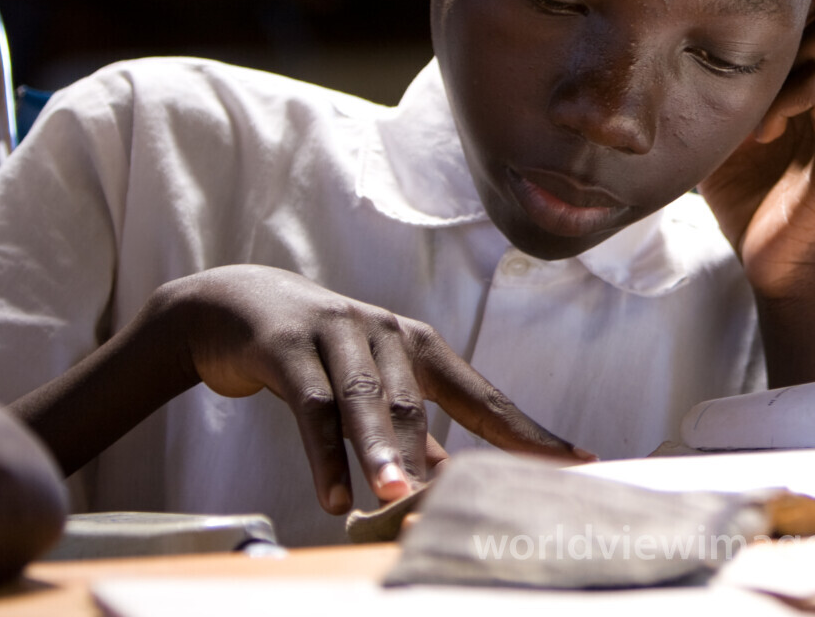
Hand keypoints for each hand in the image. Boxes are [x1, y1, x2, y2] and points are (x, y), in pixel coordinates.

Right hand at [164, 266, 587, 512]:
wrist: (236, 307)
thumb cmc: (320, 357)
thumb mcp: (369, 390)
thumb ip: (409, 435)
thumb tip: (447, 484)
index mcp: (420, 346)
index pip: (482, 397)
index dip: (527, 432)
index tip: (578, 460)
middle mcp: (387, 332)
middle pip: (420, 404)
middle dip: (441, 459)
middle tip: (469, 506)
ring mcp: (338, 333)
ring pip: (366, 401)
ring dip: (382, 454)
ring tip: (399, 500)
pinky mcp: (289, 345)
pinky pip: (311, 406)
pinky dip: (323, 455)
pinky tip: (334, 499)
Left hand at [699, 0, 814, 383]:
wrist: (777, 268)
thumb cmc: (749, 192)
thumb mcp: (729, 113)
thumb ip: (723, 66)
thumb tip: (670, 18)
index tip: (746, 25)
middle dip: (796, 8)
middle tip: (751, 54)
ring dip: (789, 52)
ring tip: (755, 102)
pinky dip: (788, 99)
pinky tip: (760, 132)